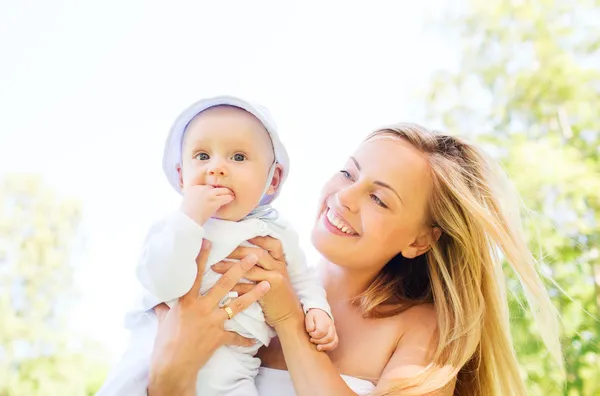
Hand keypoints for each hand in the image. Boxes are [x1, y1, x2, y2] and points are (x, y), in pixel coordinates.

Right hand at [148, 239, 269, 395]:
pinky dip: (245, 338)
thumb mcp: (162, 320)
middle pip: (224, 285)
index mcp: (187, 301)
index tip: (209, 241)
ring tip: (268, 284)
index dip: (202, 257)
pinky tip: (256, 339)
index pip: (195, 275)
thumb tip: (160, 300)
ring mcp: (212, 322)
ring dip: (254, 294)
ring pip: (237, 305)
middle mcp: (202, 308)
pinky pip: (236, 337)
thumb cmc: (164, 342)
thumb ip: (165, 307)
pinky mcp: (219, 337)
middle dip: (240, 269)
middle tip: (253, 256)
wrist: (172, 366)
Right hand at [180, 185, 233, 224]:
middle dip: (219, 191)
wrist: (187, 221)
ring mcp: (207, 193)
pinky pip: (225, 197)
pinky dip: (229, 198)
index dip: (211, 190)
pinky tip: (231, 199)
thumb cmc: (188, 216)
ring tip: (231, 195)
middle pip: (214, 187)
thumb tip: (202, 200)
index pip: (206, 185)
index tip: (215, 193)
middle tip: (224, 194)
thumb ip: (195, 198)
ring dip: (227, 192)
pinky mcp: (213, 200)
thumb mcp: (187, 202)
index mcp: (193, 188)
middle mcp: (201, 188)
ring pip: (221, 190)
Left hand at [211, 236, 303, 328]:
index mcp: (279, 261)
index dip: (259, 237)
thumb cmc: (278, 294)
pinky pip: (248, 287)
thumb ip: (264, 264)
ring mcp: (275, 279)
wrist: (289, 316)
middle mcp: (278, 267)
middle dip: (238, 250)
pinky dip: (235, 286)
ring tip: (214, 266)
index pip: (273, 243)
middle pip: (258, 254)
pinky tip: (221, 286)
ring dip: (231, 267)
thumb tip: (241, 251)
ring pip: (251, 270)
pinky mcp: (269, 292)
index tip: (241, 232)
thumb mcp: (275, 275)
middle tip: (221, 249)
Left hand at [305, 309, 337, 351]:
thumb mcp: (309, 317)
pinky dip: (330, 347)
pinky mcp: (334, 335)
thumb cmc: (314, 316)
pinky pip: (335, 343)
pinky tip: (322, 348)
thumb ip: (309, 325)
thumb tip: (311, 331)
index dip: (314, 335)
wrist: (320, 312)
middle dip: (319, 341)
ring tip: (317, 347)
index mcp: (324, 321)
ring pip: (334, 341)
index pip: (321, 331)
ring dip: (325, 346)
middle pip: (329, 337)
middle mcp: (331, 326)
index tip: (310, 333)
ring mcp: (334, 331)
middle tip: (311, 340)